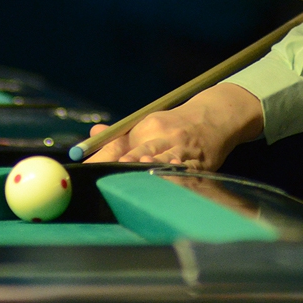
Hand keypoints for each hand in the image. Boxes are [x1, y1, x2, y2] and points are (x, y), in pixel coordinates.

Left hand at [84, 83, 262, 171]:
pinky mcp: (199, 164)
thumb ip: (120, 135)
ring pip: (163, 162)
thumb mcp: (148, 124)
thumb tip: (93, 133)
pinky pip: (185, 172)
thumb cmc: (174, 125)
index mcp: (148, 127)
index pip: (121, 145)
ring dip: (150, 170)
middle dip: (123, 167)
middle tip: (108, 177)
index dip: (103, 159)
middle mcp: (163, 136)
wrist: (214, 117)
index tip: (88, 169)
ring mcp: (182, 151)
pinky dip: (175, 178)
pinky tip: (168, 185)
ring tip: (138, 175)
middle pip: (139, 154)